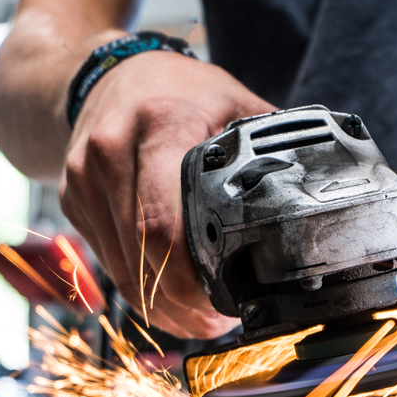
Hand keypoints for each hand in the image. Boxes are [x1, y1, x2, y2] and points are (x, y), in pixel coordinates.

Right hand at [61, 39, 272, 338]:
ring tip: (198, 319)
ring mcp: (84, 177)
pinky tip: (167, 294)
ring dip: (160, 307)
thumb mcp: (232, 102)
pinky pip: (107, 261)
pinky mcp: (72, 198)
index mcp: (160, 126)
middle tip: (219, 322)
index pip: (165, 224)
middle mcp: (112, 151)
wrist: (105, 74)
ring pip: (121, 270)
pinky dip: (139, 287)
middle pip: (143, 258)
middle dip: (183, 305)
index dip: (193, 280)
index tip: (226, 303)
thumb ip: (271, 145)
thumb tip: (324, 187)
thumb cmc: (180, 92)